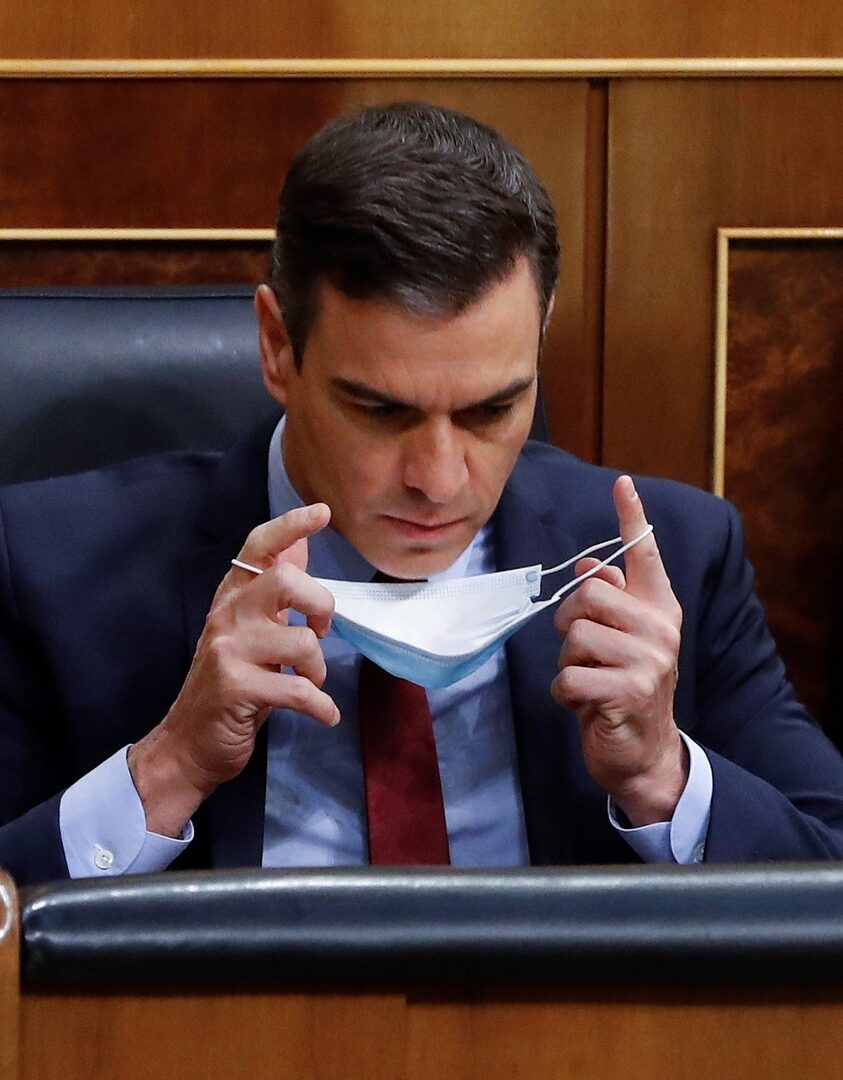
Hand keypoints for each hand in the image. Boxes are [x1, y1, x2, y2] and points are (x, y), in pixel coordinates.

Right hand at [128, 503, 335, 835]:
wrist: (187, 746)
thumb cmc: (228, 689)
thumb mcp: (250, 635)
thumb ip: (274, 595)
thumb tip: (300, 548)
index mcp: (231, 598)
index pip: (258, 547)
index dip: (291, 525)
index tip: (322, 512)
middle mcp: (227, 615)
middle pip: (288, 581)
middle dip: (322, 608)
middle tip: (320, 634)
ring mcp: (229, 650)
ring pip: (302, 641)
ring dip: (318, 670)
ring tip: (308, 684)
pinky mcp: (237, 687)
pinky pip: (299, 690)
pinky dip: (321, 707)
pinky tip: (323, 714)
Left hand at [551, 476, 685, 825]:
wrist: (644, 753)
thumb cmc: (624, 690)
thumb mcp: (622, 644)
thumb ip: (612, 604)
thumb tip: (589, 564)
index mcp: (660, 610)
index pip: (645, 556)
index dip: (632, 518)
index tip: (622, 484)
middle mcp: (660, 629)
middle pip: (588, 595)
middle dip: (568, 624)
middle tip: (582, 652)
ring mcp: (649, 660)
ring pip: (574, 637)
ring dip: (567, 664)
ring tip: (589, 681)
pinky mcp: (629, 691)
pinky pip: (568, 676)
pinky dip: (564, 694)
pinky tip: (584, 705)